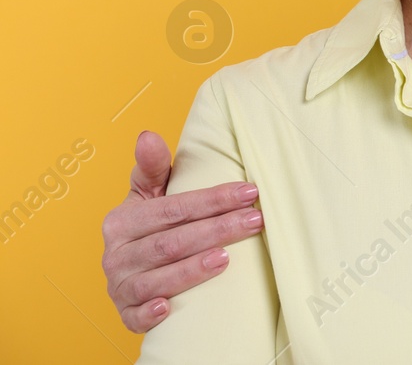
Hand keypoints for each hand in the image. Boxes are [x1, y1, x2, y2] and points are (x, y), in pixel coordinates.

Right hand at [101, 131, 263, 332]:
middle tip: (254, 221)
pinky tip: (168, 308)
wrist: (130, 266)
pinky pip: (133, 317)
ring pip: (156, 279)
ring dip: (191, 270)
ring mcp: (119, 286)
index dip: (212, 200)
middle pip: (171, 243)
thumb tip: (147, 135)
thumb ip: (152, 167)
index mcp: (123, 221)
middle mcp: (116, 255)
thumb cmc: (149, 224)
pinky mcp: (125, 313)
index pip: (173, 208)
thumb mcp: (148, 194)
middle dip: (216, 230)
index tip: (249, 192)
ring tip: (226, 257)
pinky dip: (148, 314)